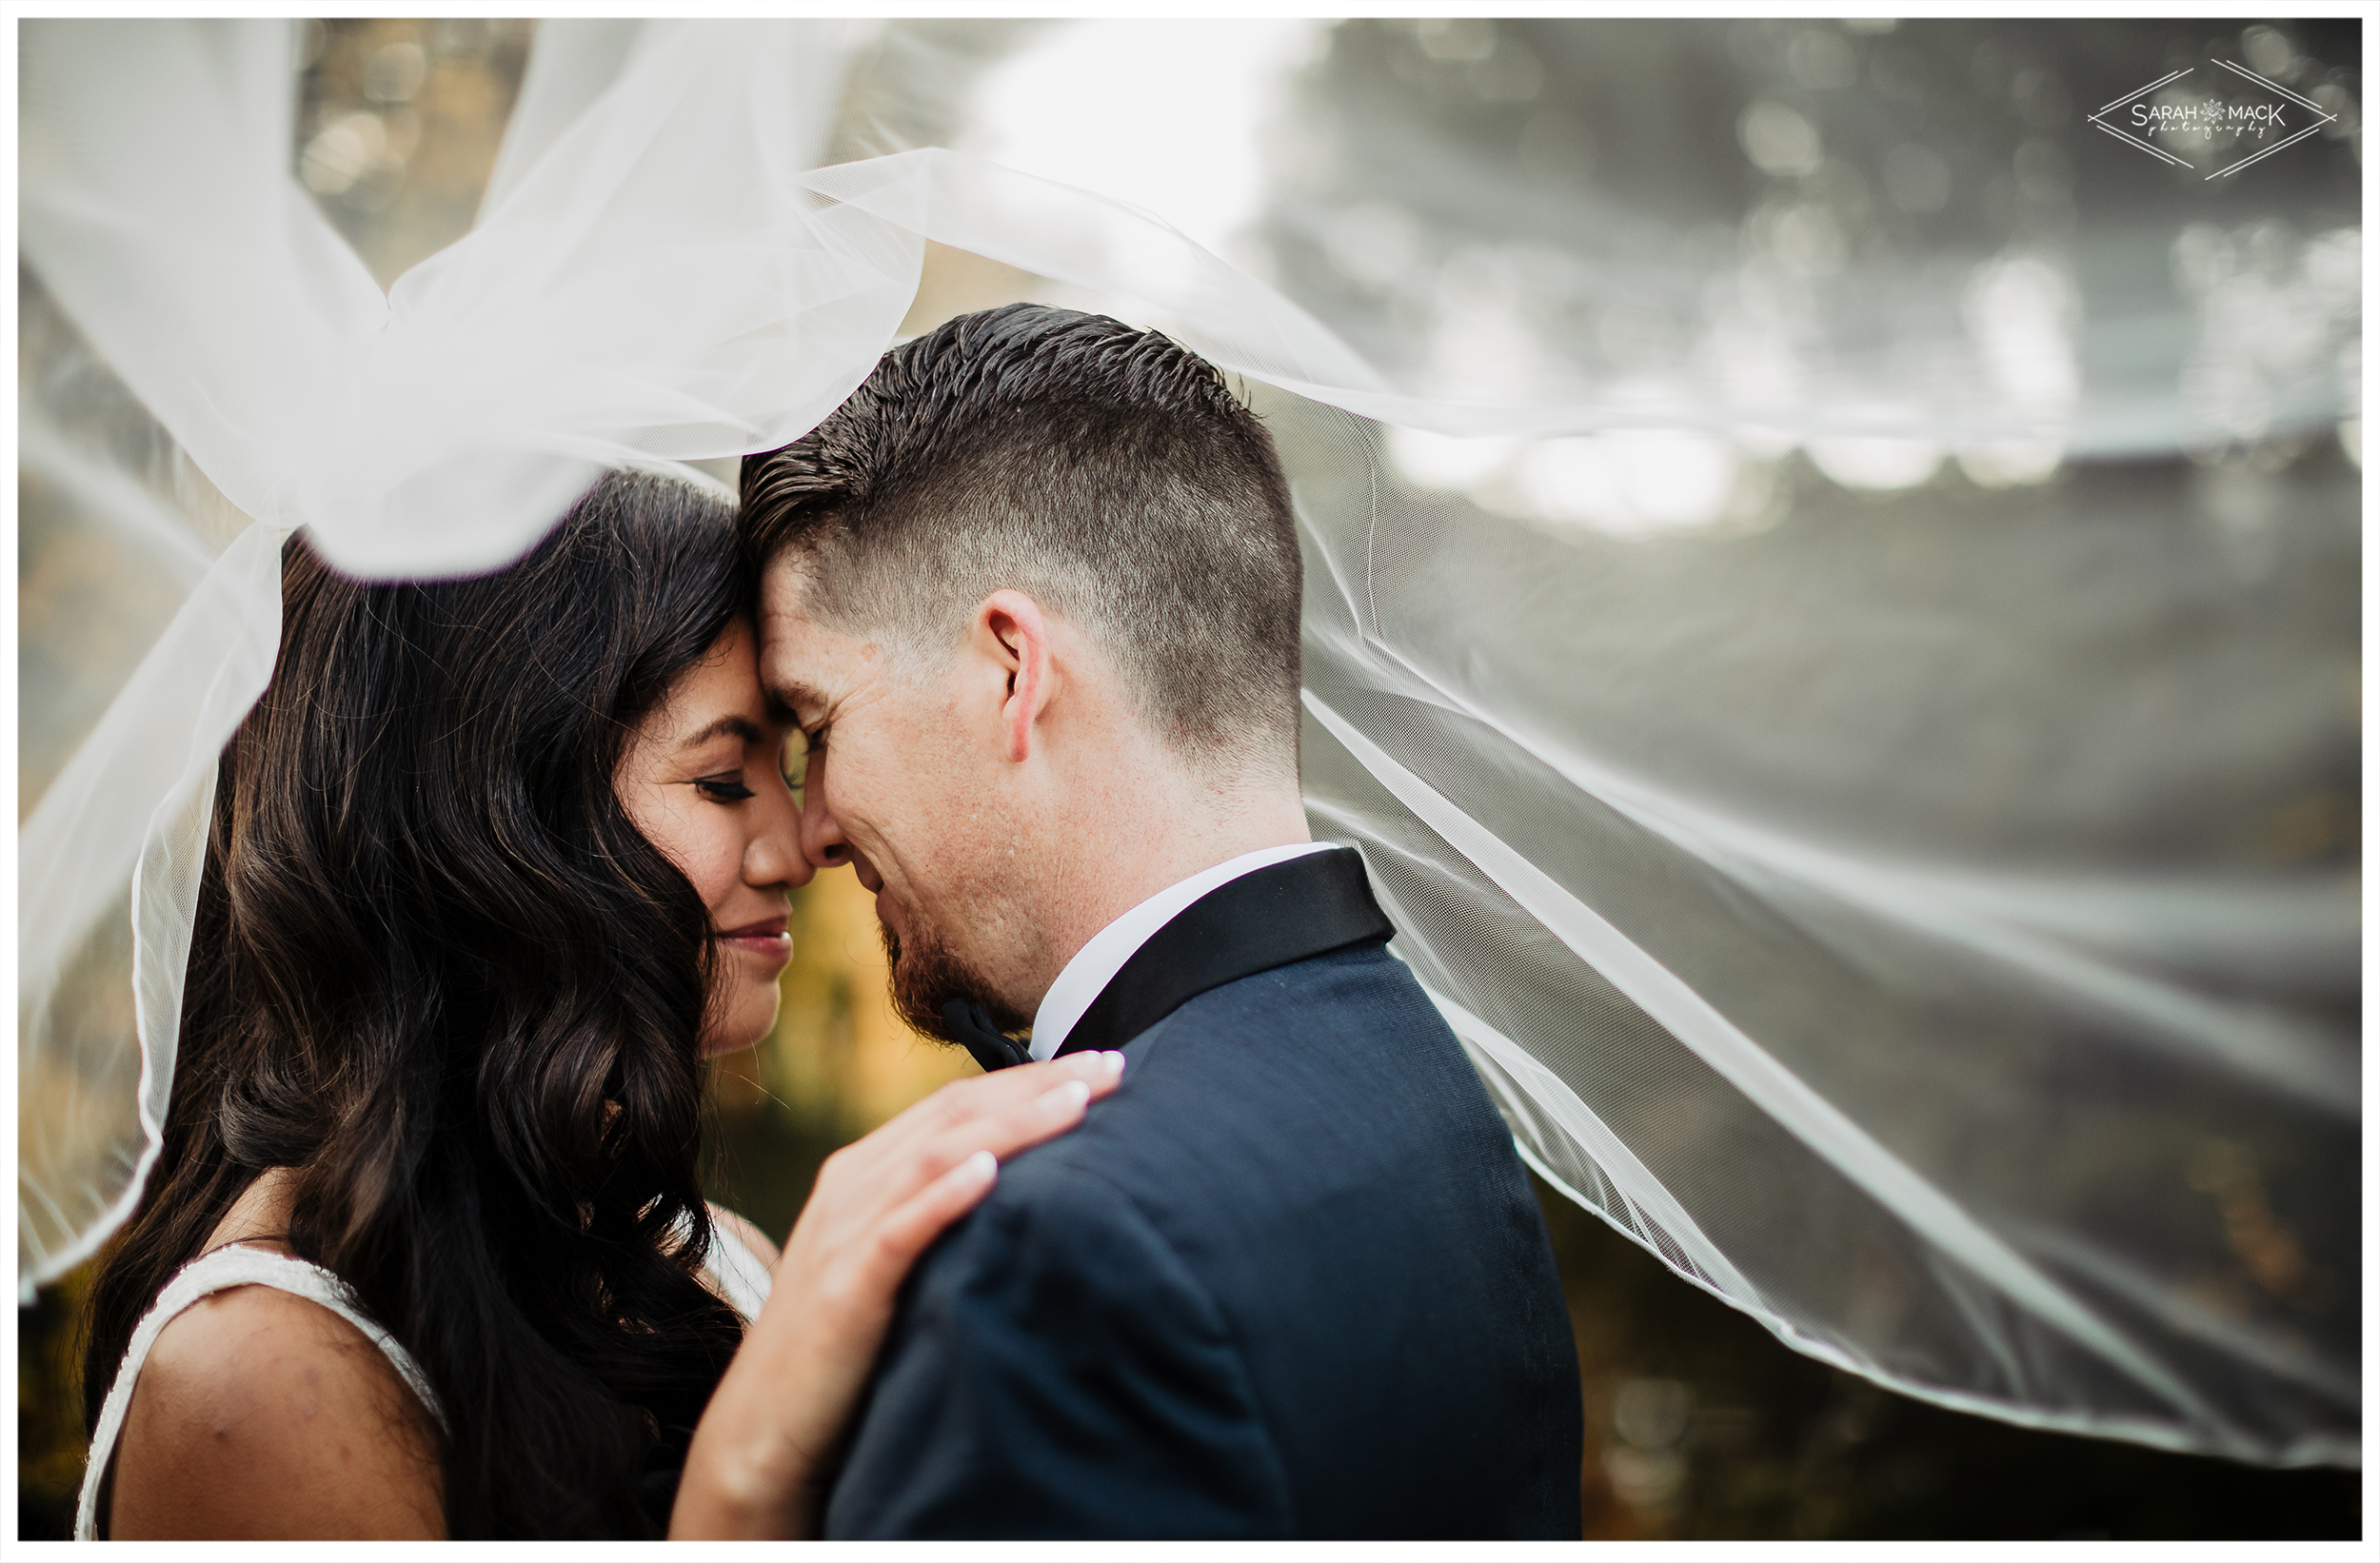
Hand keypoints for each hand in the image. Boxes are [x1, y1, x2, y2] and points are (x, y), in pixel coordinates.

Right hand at [669, 1050, 1125, 1538]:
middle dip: (1039, 1086)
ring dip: (1011, 1125)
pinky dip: (944, 1195)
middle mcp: (853, 1185)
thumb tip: (1028, 1197)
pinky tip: (990, 1175)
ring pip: (935, 1155)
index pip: (958, 1103)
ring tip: (1077, 1104)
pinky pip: (898, 1230)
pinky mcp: (843, 1288)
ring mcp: (844, 1232)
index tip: (1103, 1067)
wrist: (765, 1426)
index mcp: (866, 1171)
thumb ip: (939, 1218)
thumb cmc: (846, 1347)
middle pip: (956, 1113)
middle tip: (1114, 1068)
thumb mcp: (893, 1262)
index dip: (1031, 1079)